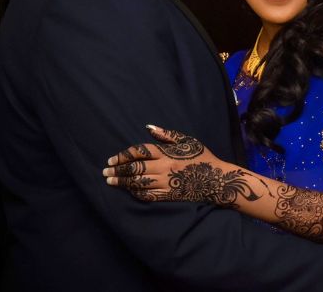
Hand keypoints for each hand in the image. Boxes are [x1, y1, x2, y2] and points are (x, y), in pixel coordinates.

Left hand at [103, 125, 257, 206]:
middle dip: (118, 169)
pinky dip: (135, 192)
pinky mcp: (168, 195)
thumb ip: (167, 135)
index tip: (112, 158)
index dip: (124, 155)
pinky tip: (128, 190)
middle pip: (135, 168)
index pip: (140, 152)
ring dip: (121, 181)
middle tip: (105, 170)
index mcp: (168, 153)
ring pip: (138, 182)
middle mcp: (164, 167)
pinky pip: (147, 195)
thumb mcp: (188, 141)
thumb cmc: (202, 157)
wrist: (216, 179)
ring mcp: (165, 183)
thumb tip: (149, 127)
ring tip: (110, 180)